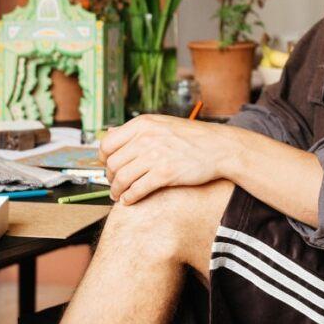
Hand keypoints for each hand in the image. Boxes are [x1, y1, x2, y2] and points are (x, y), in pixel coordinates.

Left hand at [100, 114, 234, 203]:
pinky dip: (129, 198)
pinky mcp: (164, 174)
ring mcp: (155, 156)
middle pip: (112, 163)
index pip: (107, 143)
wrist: (219, 147)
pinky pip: (137, 190)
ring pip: (122, 178)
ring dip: (117, 191)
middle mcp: (145, 138)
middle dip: (110, 178)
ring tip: (119, 195)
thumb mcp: (161, 124)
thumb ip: (136, 129)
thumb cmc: (192, 137)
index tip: (107, 166)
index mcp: (143, 124)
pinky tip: (130, 200)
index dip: (103, 159)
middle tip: (114, 184)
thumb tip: (109, 132)